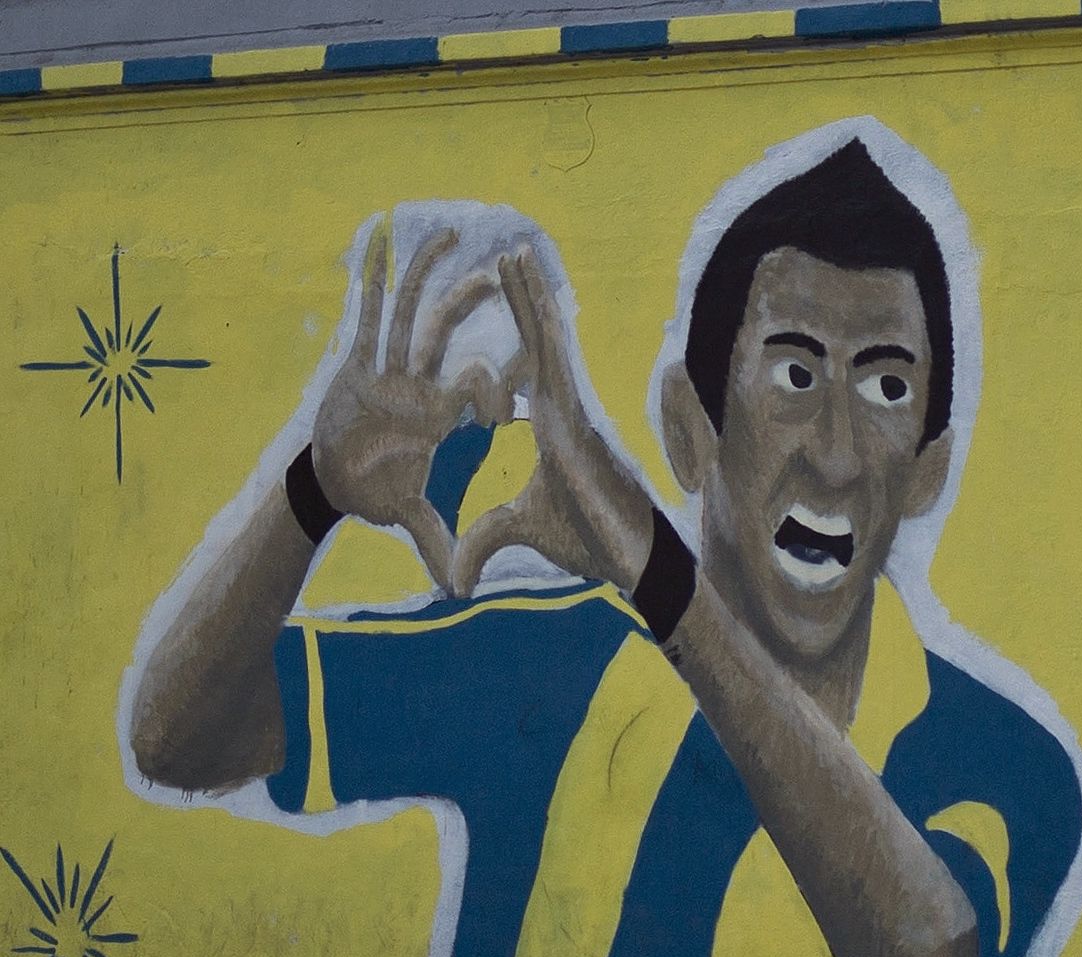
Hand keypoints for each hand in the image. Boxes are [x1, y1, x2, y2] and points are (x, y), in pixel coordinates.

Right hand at [311, 225, 516, 588]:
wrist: (337, 481)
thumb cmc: (377, 491)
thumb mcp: (409, 516)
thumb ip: (438, 546)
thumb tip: (461, 590)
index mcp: (438, 416)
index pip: (478, 390)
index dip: (499, 380)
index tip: (527, 354)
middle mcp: (417, 384)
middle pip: (449, 336)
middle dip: (472, 302)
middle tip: (502, 269)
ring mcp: (386, 368)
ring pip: (411, 312)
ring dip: (426, 274)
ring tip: (447, 234)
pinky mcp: (355, 360)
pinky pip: (364, 312)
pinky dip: (369, 278)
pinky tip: (377, 239)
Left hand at [452, 247, 654, 597]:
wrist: (628, 551)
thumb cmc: (588, 539)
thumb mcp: (517, 534)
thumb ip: (483, 542)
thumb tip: (452, 580)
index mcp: (550, 425)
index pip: (526, 371)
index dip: (516, 336)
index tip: (503, 308)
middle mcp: (560, 406)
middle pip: (537, 340)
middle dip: (521, 297)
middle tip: (504, 253)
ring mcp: (569, 403)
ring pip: (545, 335)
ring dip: (529, 291)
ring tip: (513, 250)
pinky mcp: (573, 406)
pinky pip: (550, 350)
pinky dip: (539, 315)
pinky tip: (529, 284)